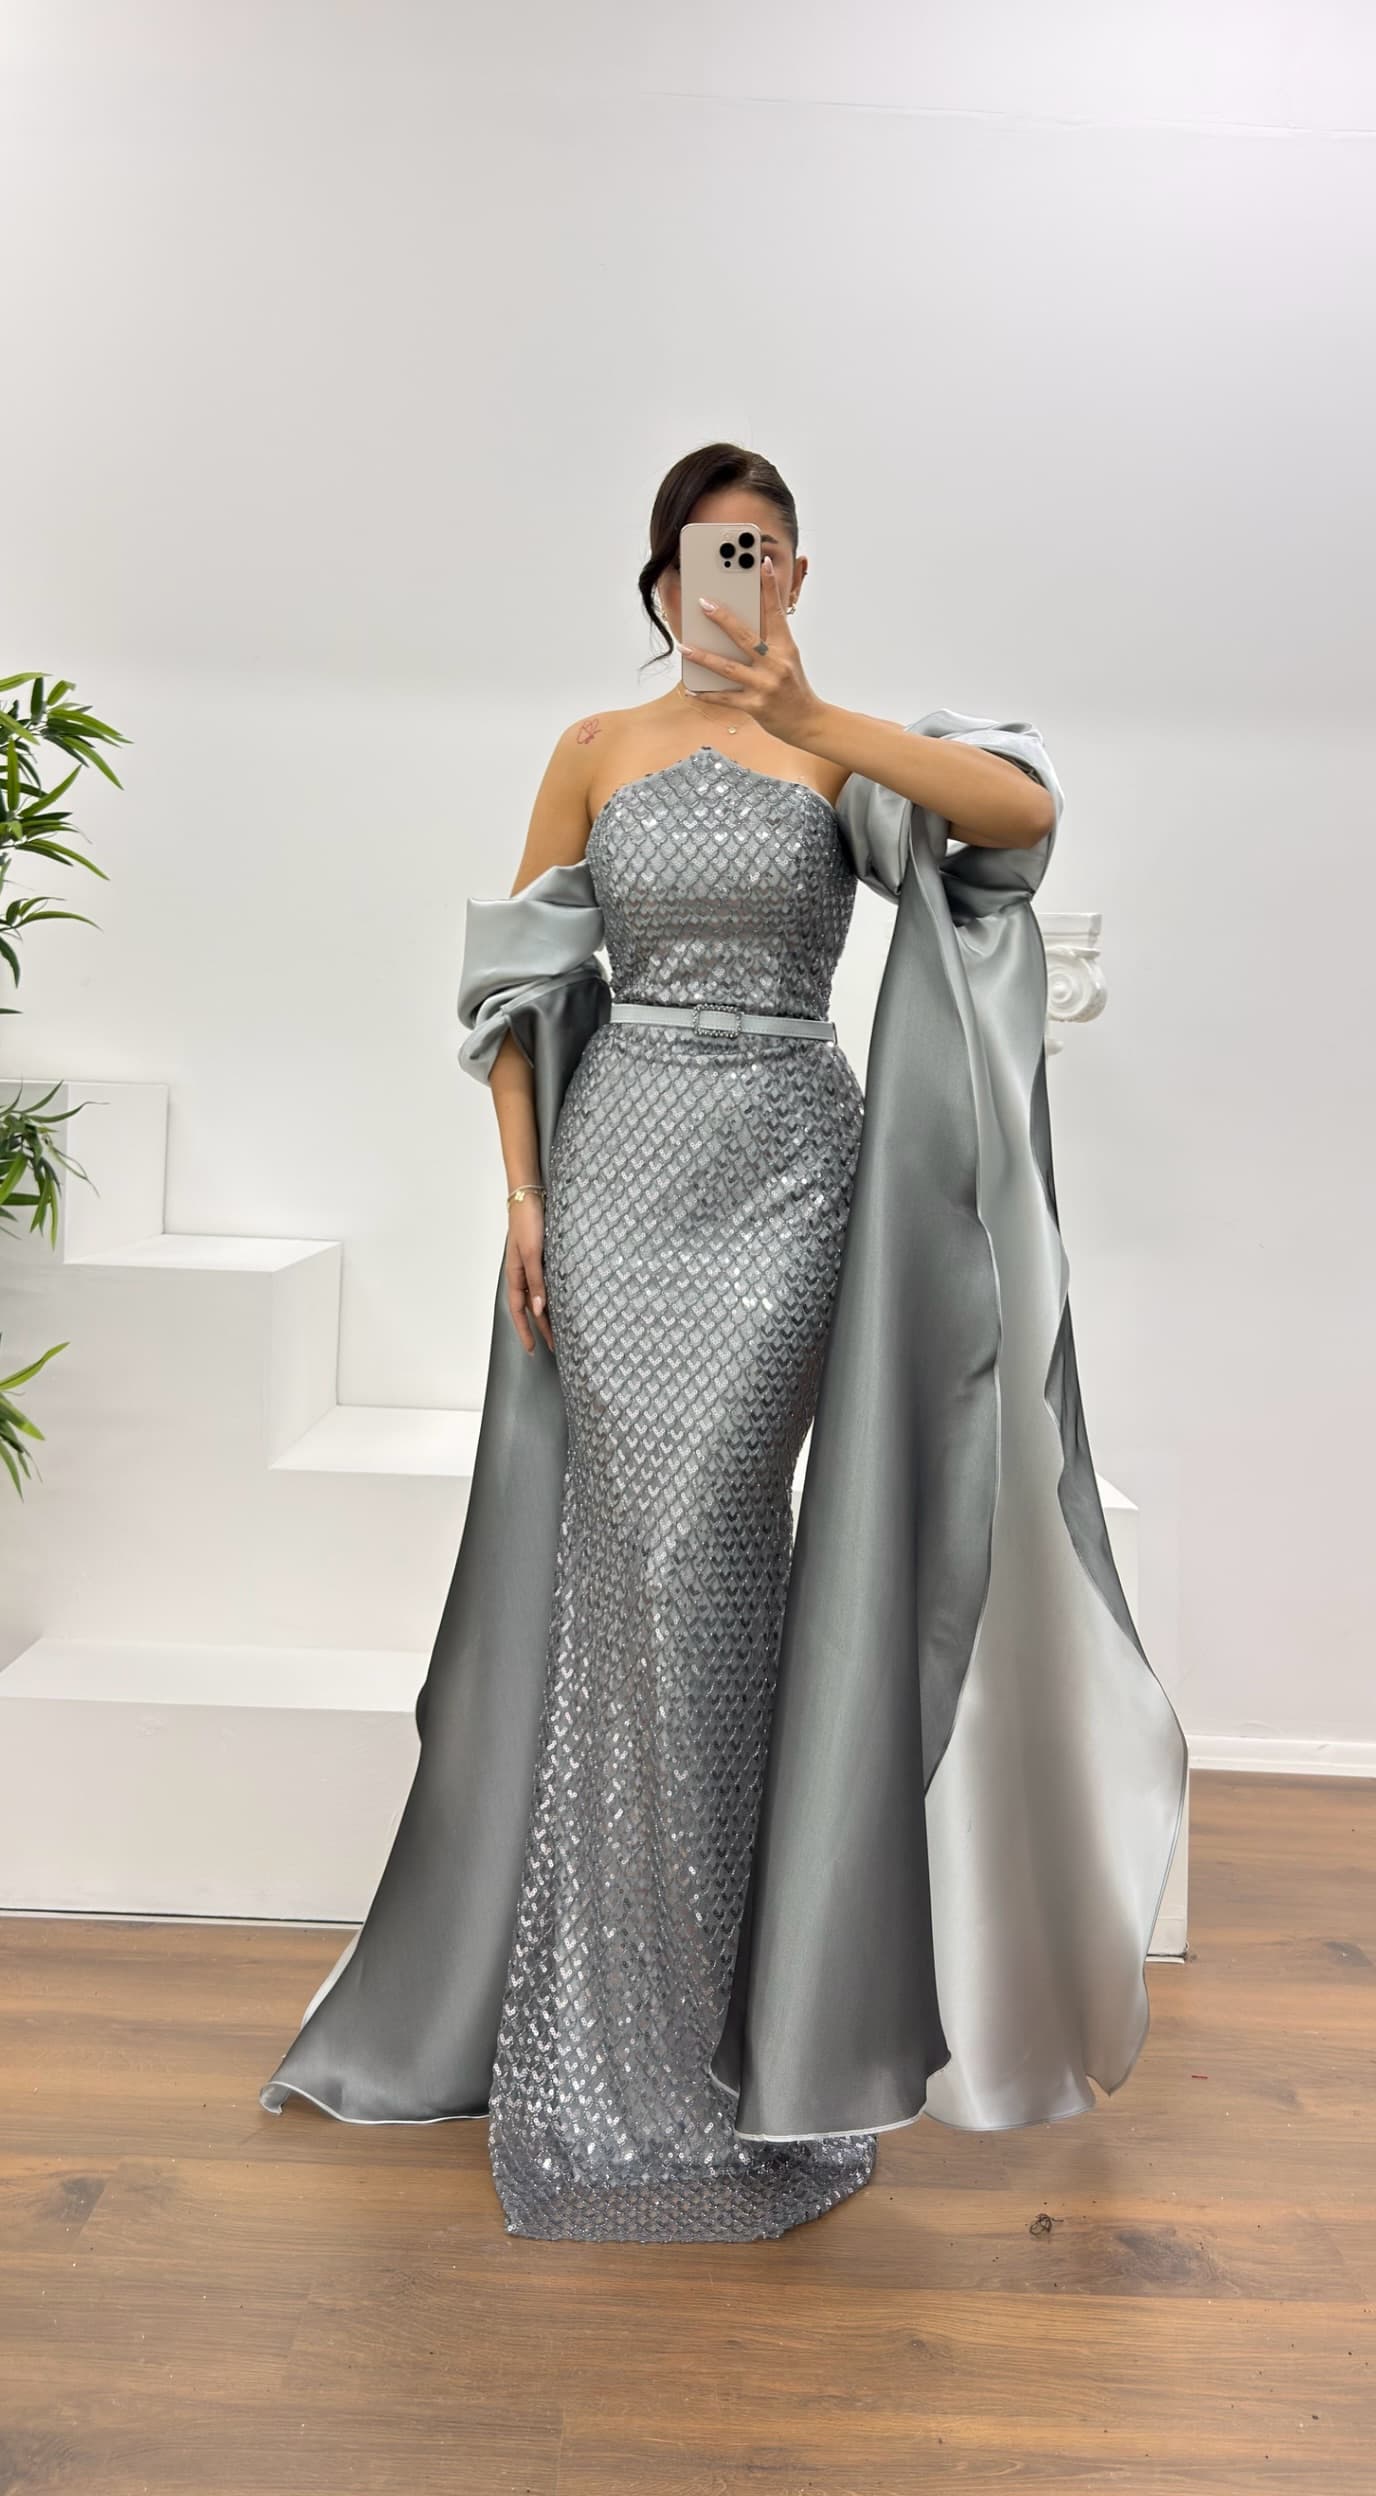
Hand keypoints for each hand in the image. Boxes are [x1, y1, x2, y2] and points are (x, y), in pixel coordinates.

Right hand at [506, 1196, 552, 1355]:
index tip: (533, 1350)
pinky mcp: (543, 1254)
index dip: (526, 1331)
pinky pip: (547, 1281)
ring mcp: (533, 1263)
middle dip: (541, 1327)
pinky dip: (554, 1294)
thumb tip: (538, 1310)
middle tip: (556, 1346)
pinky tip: (564, 1299)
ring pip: (539, 1295)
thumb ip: (536, 1281)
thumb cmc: (527, 1222)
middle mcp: (523, 1272)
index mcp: (515, 1274)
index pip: (519, 1310)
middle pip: (531, 1306)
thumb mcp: (533, 1254)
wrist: (530, 1195)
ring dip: (548, 1313)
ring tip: (562, 1328)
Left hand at [679, 556, 823, 749]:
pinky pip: (725, 699)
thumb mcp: (789, 659)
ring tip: (684, 646)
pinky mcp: (756, 706)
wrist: (809, 722)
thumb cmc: (794, 687)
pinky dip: (706, 695)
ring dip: (703, 656)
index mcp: (786, 648)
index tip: (762, 563)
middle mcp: (776, 664)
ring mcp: (765, 685)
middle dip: (722, 619)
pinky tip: (690, 689)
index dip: (770, 587)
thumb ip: (769, 641)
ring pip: (728, 668)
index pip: (776, 612)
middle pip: (745, 637)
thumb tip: (737, 626)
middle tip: (703, 603)